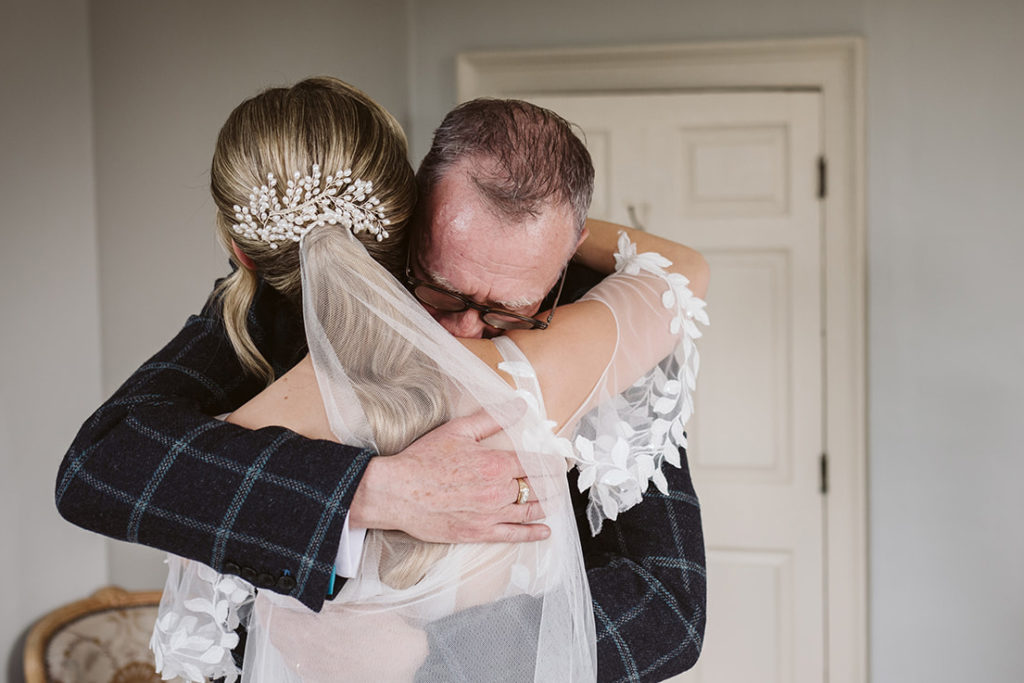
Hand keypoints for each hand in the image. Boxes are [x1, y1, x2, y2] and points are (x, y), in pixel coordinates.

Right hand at [348, 407, 549, 542]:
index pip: (535, 463)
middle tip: (559, 480)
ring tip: (555, 501)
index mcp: (496, 463)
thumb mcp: (458, 430)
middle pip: (538, 487)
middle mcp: (499, 491)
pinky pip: (514, 535)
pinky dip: (533, 533)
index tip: (559, 461)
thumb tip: (520, 406)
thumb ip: (492, 418)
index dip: (551, 462)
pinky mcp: (480, 533)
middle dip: (552, 483)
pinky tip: (544, 531)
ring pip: (531, 510)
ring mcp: (491, 514)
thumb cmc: (424, 459)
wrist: (397, 492)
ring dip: (547, 505)